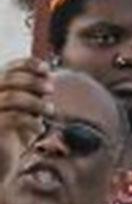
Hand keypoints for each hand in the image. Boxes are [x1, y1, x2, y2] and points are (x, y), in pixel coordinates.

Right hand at [0, 58, 53, 175]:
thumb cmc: (12, 138)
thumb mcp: (25, 114)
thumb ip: (32, 97)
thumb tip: (49, 78)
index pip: (8, 69)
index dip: (27, 65)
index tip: (47, 69)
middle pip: (8, 79)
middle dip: (33, 81)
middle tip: (50, 89)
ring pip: (12, 98)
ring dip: (35, 102)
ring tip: (49, 110)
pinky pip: (13, 118)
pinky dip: (30, 121)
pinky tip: (39, 129)